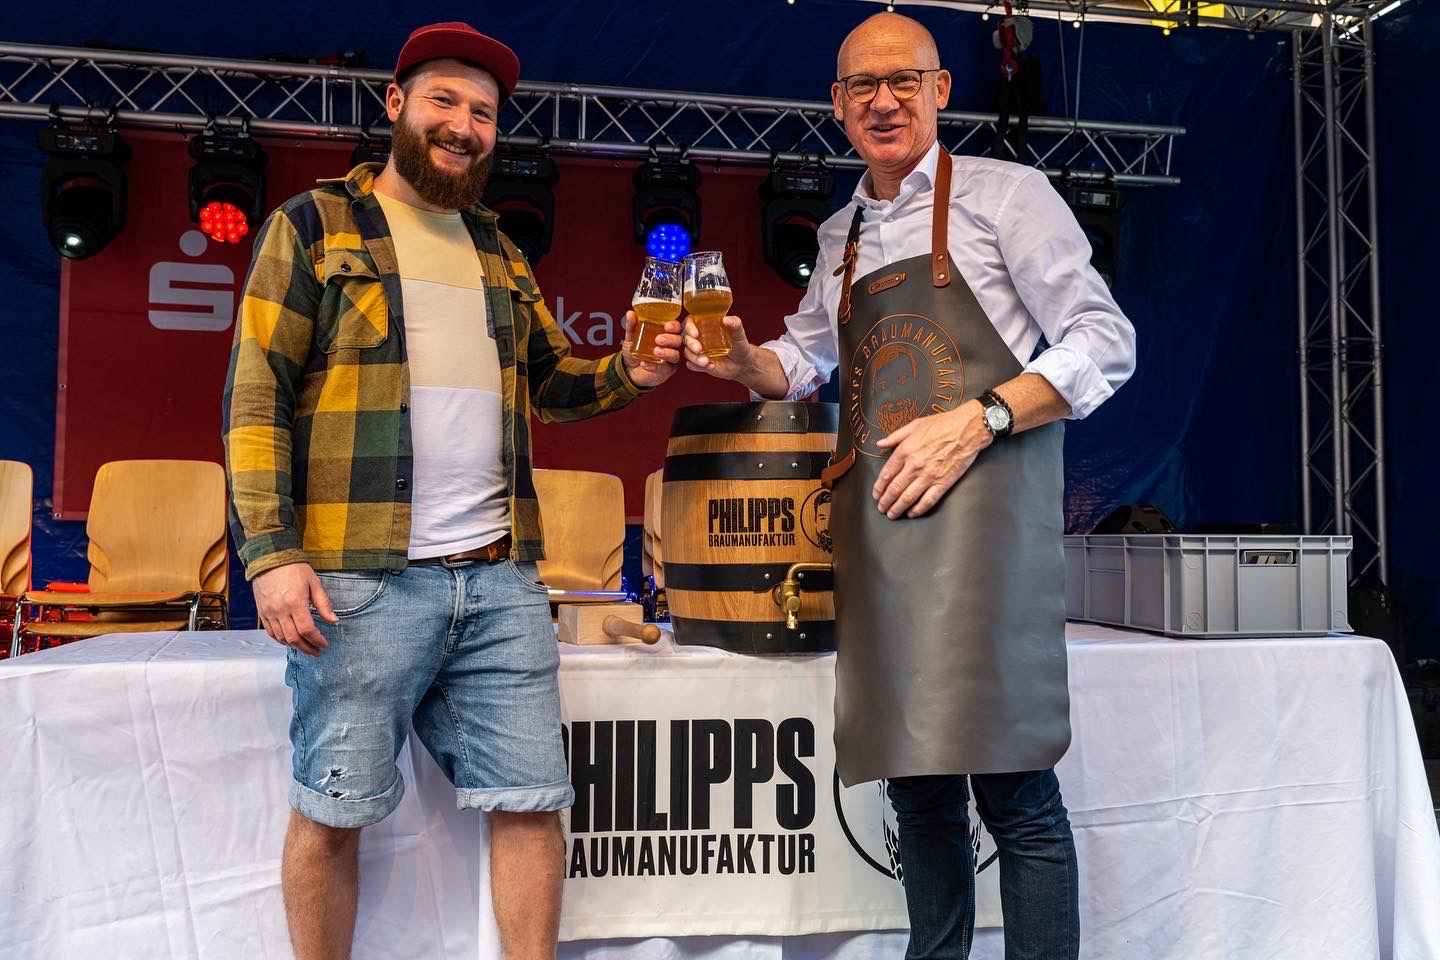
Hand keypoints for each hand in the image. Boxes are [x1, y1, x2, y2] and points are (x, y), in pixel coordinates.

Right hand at [252, 562, 336, 657]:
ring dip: (295, 647)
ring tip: (306, 648)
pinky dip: (281, 640)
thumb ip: (323, 604)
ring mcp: (269, 612)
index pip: (307, 630)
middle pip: (294, 638)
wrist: (270, 558)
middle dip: (307, 648)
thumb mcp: (314, 583)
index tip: (324, 644)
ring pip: (282, 638)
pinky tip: (291, 641)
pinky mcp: (262, 612)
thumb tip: (333, 620)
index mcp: (295, 602)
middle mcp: (280, 610)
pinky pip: (271, 632)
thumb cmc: (293, 568)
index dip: (317, 640)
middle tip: (317, 652)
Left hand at [620, 310, 680, 387]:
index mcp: (665, 333)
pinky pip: (665, 368)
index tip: (667, 326)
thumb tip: (630, 313)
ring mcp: (669, 358)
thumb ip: (631, 326)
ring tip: (655, 352)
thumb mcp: (631, 337)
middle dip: (670, 339)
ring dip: (667, 353)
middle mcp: (670, 345)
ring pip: (675, 355)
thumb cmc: (635, 350)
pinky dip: (655, 366)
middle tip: (658, 340)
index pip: (676, 327)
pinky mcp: (666, 370)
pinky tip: (645, 364)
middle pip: (678, 340)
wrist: (628, 368)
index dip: (675, 326)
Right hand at [683, 315, 753, 380]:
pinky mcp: (699, 363)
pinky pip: (691, 365)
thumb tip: (726, 319)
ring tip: (706, 361)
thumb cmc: (740, 345)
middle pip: (686, 338)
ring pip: (687, 353)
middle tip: (699, 349)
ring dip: (694, 358)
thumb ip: (735, 324)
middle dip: (691, 344)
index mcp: (706, 326)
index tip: (695, 333)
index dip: (689, 327)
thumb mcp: (739, 334)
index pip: (690, 322)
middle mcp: (700, 338)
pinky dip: (697, 366)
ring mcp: (698, 351)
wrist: (743, 364)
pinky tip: (711, 366)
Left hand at [872, 401, 992, 518]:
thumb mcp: (914, 425)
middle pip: (894, 489)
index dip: (879, 487)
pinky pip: (928, 501)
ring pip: (908, 498)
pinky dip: (918, 510)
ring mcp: (929, 475)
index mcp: (905, 450)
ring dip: (897, 508)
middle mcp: (915, 465)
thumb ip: (895, 436)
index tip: (876, 494)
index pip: (886, 474)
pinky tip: (912, 514)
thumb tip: (880, 443)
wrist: (968, 428)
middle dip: (885, 502)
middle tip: (881, 508)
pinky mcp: (943, 482)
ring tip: (892, 514)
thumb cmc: (943, 424)